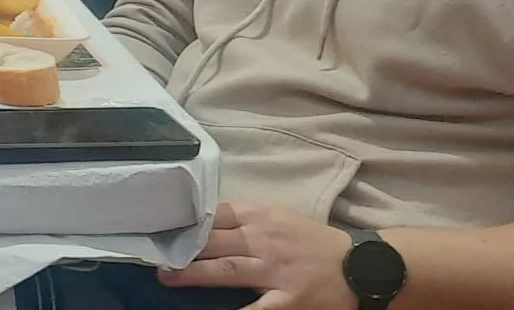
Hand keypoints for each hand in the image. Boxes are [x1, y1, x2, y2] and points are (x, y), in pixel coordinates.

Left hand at [156, 203, 355, 309]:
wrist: (360, 267)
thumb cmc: (314, 242)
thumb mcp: (279, 218)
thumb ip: (244, 219)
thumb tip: (202, 222)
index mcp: (261, 216)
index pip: (214, 213)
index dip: (185, 220)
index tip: (159, 224)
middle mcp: (264, 240)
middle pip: (213, 240)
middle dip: (181, 246)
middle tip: (152, 252)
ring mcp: (274, 271)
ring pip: (225, 269)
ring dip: (192, 272)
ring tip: (166, 276)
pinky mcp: (287, 301)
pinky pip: (253, 309)